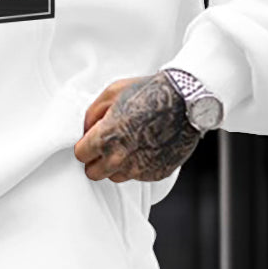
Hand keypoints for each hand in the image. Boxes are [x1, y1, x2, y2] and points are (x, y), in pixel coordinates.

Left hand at [74, 70, 200, 182]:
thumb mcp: (112, 92)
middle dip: (97, 160)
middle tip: (108, 146)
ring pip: (116, 176)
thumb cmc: (150, 92)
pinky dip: (140, 165)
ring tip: (130, 144)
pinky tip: (148, 146)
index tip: (92, 141)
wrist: (187, 100)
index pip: (80, 155)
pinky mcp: (156, 174)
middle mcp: (120, 159)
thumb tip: (86, 130)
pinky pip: (139, 176)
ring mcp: (139, 169)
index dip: (85, 146)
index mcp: (105, 138)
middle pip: (94, 173)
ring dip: (117, 165)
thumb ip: (92, 114)